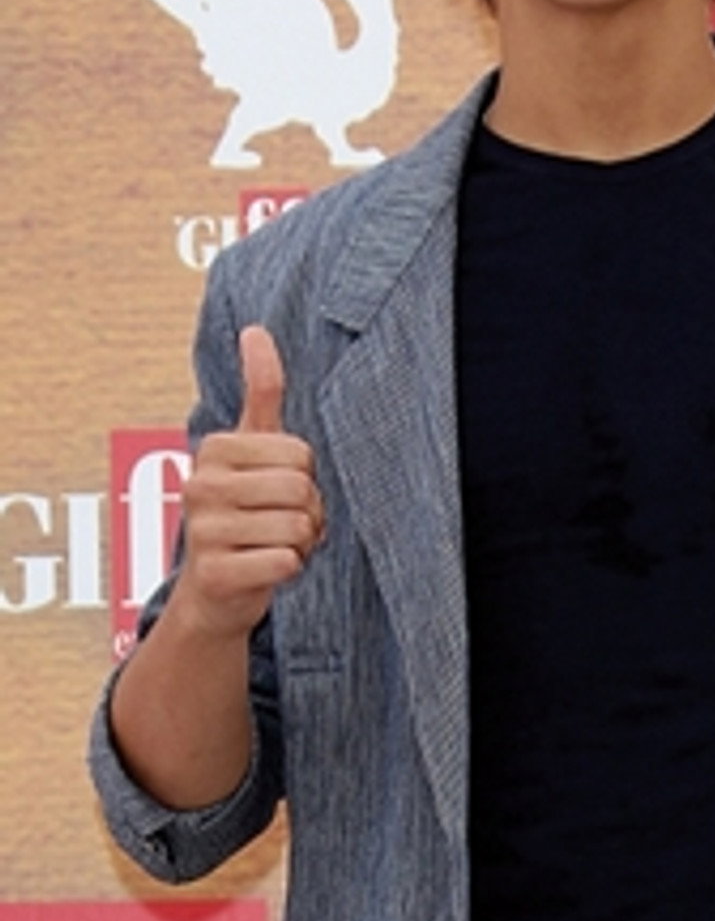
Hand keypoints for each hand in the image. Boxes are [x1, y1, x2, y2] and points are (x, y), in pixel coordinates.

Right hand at [174, 325, 324, 640]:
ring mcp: (202, 529)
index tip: (277, 488)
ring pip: (298, 526)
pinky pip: (285, 561)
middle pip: (301, 489)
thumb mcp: (251, 449)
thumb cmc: (243, 511)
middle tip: (278, 523)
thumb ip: (260, 391)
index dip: (304, 477)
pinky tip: (264, 569)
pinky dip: (288, 569)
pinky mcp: (213, 572)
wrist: (214, 591)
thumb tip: (256, 329)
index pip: (300, 453)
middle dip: (307, 511)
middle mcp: (200, 484)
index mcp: (215, 448)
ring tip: (271, 545)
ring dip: (299, 543)